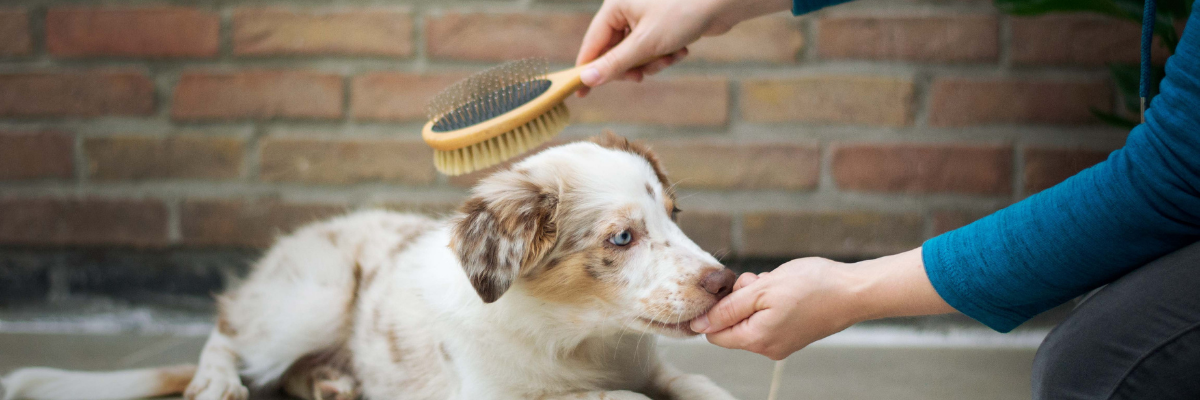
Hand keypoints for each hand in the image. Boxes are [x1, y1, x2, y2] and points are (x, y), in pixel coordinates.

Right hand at [575, 0, 790, 95]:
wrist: (723, 2)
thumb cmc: (683, 14)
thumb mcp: (645, 44)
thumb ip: (614, 64)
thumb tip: (587, 80)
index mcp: (615, 6)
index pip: (592, 43)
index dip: (587, 69)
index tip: (580, 94)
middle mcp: (627, 9)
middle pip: (615, 51)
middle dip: (632, 66)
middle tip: (641, 76)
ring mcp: (645, 16)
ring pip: (637, 54)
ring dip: (653, 63)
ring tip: (670, 57)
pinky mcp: (662, 24)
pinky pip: (653, 49)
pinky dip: (665, 55)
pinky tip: (682, 49)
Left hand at [688, 248, 955, 359]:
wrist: (854, 290)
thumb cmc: (812, 286)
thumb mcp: (762, 289)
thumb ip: (727, 308)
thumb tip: (698, 324)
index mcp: (756, 340)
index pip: (714, 334)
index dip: (715, 308)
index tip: (732, 288)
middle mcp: (767, 348)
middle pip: (732, 325)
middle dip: (738, 299)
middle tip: (758, 281)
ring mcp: (781, 343)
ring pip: (750, 318)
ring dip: (754, 297)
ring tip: (775, 282)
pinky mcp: (792, 334)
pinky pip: (767, 318)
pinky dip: (769, 301)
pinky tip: (784, 288)